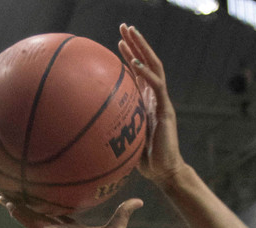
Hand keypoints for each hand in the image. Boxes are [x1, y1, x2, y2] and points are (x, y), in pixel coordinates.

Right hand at [0, 197, 142, 227]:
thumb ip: (123, 214)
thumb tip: (139, 201)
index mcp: (72, 227)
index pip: (60, 210)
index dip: (54, 200)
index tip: (48, 189)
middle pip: (41, 209)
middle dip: (32, 198)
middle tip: (21, 184)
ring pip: (30, 212)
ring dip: (17, 202)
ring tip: (3, 189)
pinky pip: (27, 219)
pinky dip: (17, 210)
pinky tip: (5, 200)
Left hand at [118, 24, 184, 184]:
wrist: (165, 172)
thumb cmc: (145, 161)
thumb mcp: (125, 139)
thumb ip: (114, 127)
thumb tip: (89, 126)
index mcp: (147, 103)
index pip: (139, 73)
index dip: (130, 56)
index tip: (118, 42)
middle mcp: (155, 98)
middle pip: (147, 63)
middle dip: (136, 43)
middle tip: (125, 26)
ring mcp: (162, 102)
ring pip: (154, 67)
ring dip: (142, 48)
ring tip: (131, 32)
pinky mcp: (166, 110)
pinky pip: (157, 86)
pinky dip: (146, 73)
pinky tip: (134, 62)